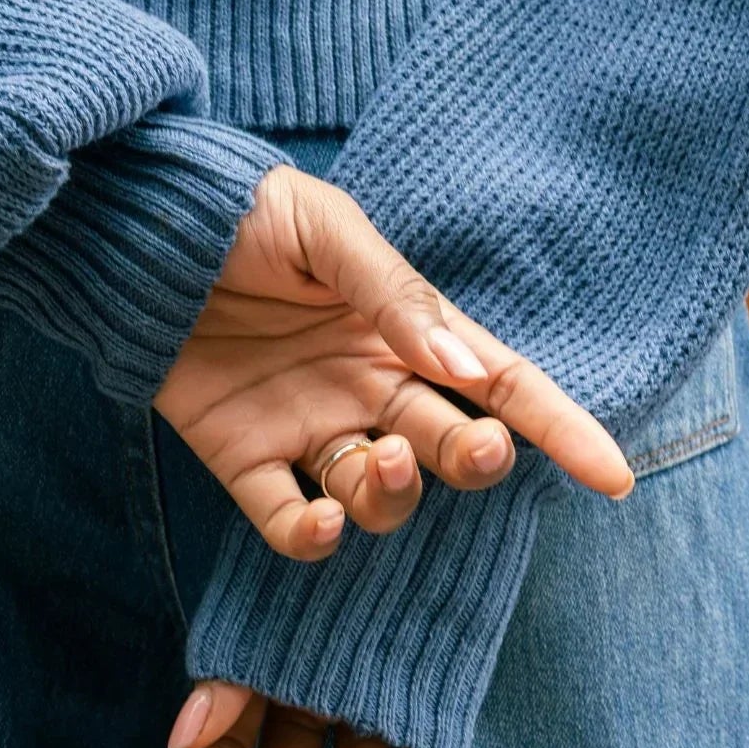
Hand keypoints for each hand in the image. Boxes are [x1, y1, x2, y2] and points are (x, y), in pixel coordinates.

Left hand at [153, 161, 632, 558]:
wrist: (134, 228)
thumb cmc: (241, 211)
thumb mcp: (327, 229)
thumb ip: (394, 296)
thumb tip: (463, 367)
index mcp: (403, 330)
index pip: (501, 385)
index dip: (561, 431)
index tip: (614, 476)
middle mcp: (367, 388)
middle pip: (448, 448)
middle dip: (475, 460)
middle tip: (473, 449)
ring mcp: (309, 428)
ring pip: (379, 494)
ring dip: (394, 494)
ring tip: (381, 461)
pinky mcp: (244, 460)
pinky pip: (290, 522)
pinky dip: (313, 536)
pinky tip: (320, 519)